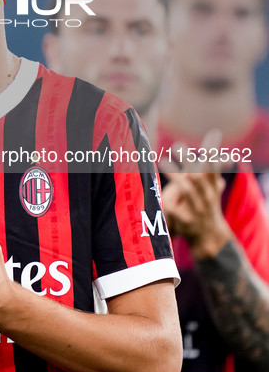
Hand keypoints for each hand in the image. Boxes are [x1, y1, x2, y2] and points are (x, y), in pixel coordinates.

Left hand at [162, 132, 229, 259]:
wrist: (210, 237)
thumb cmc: (207, 204)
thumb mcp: (212, 184)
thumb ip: (212, 162)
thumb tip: (215, 135)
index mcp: (212, 186)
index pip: (215, 166)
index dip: (214, 150)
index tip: (213, 134)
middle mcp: (207, 196)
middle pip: (199, 176)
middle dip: (189, 160)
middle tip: (177, 145)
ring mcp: (197, 209)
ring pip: (188, 190)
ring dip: (176, 176)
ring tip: (162, 162)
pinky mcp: (186, 221)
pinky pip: (174, 210)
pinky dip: (166, 201)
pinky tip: (156, 193)